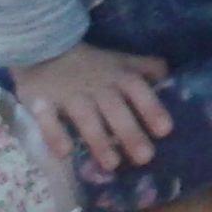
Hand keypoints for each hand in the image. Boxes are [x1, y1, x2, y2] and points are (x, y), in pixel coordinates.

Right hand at [10, 43, 173, 172]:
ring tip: (112, 164)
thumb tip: (170, 79)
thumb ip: (146, 68)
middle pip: (115, 109)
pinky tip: (64, 153)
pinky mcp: (42, 102)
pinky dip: (54, 135)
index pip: (138, 90)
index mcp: (118, 76)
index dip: (152, 108)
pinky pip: (47, 120)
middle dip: (130, 132)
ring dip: (99, 141)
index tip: (165, 130)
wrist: (44, 47)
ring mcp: (69, 95)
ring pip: (85, 118)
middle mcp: (96, 86)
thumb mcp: (121, 61)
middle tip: (145, 158)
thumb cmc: (92, 62)